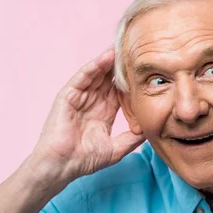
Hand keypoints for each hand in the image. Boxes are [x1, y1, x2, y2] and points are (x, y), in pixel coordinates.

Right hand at [29, 48, 145, 185]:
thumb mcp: (117, 149)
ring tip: (124, 45)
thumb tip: (150, 130)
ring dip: (110, 60)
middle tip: (137, 48)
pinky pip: (83, 77)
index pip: (120, 91)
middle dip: (121, 65)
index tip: (147, 69)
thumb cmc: (84, 160)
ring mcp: (79, 98)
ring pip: (97, 74)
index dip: (131, 80)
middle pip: (109, 78)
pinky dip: (94, 66)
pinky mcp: (68, 96)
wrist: (62, 166)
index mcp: (103, 112)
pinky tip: (107, 57)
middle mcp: (92, 102)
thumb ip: (133, 138)